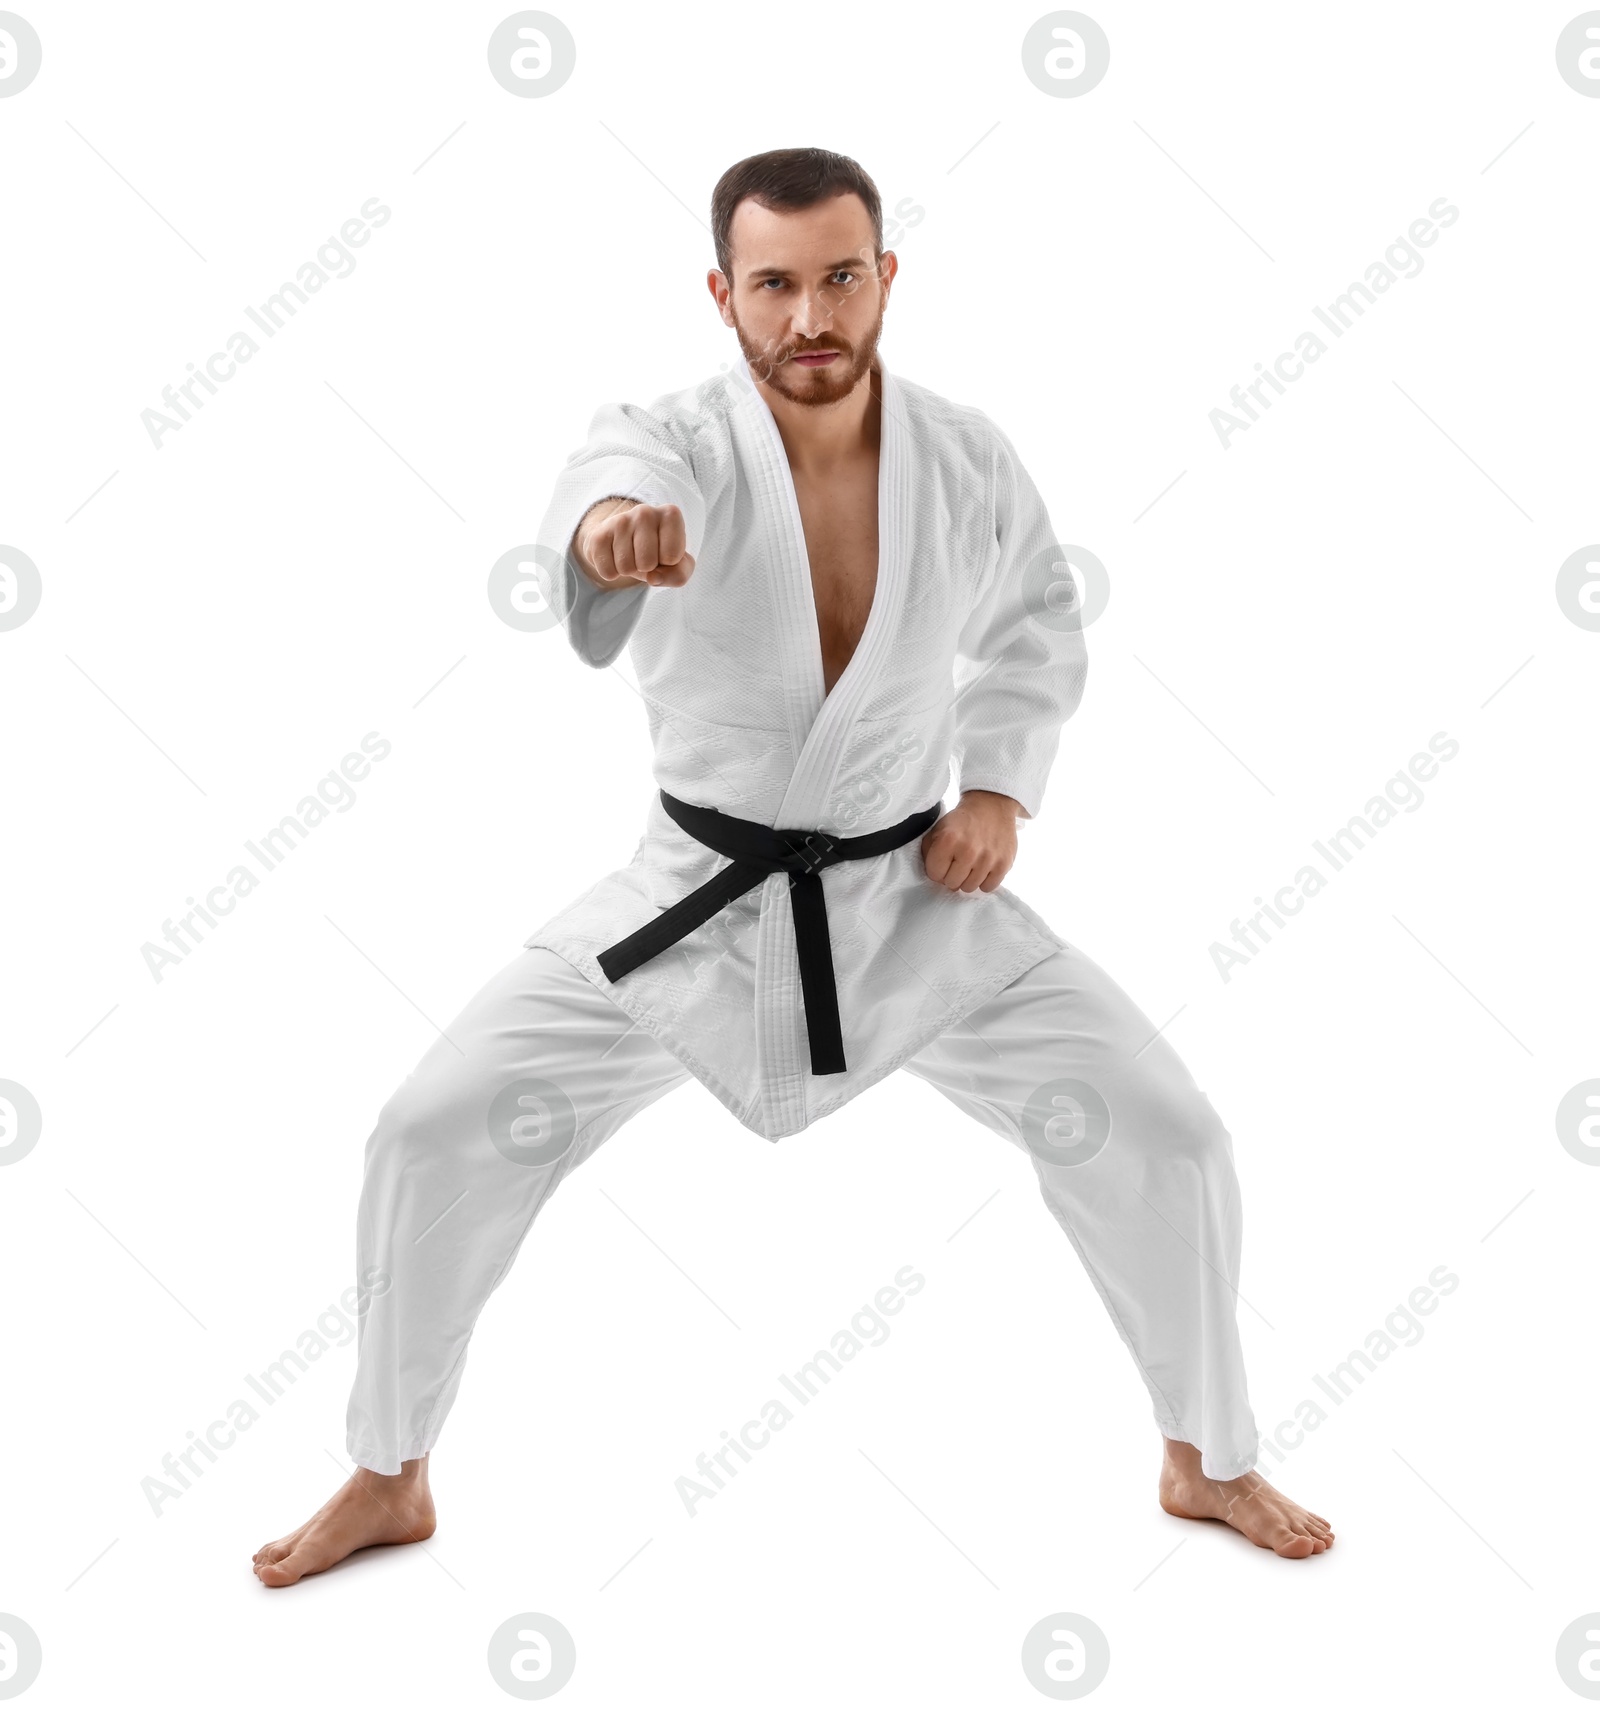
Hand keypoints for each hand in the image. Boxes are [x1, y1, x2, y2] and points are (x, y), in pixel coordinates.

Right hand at [575, 501, 695, 589]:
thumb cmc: (657, 552)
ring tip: (631, 555)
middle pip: (647, 562)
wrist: (625, 542)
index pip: (673, 556)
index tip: (665, 552)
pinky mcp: (599, 534)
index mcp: (670, 515)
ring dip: (629, 570)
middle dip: (647, 568)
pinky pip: (608, 571)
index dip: (669, 563)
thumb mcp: (678, 565)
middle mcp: (645, 512)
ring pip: (626, 567)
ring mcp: (620, 520)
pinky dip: (612, 573)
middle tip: (645, 556)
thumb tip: (653, 578)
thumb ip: (678, 575)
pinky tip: (615, 557)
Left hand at [920, 790, 1025, 892]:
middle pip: (952, 884)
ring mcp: (988, 859)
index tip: (943, 861)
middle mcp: (968, 851)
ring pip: (969, 888)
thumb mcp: (938, 829)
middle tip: (957, 863)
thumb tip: (933, 874)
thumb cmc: (962, 821)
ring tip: (970, 865)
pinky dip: (984, 881)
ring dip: (968, 879)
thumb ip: (928, 851)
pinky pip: (988, 887)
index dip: (937, 869)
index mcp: (948, 840)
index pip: (934, 874)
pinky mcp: (1004, 864)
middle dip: (951, 875)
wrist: (991, 806)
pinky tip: (983, 868)